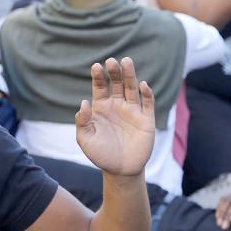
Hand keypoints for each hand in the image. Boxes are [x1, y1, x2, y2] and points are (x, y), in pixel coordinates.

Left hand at [76, 58, 154, 176]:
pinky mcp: (146, 120)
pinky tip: (142, 85)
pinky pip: (148, 103)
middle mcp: (117, 105)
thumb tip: (84, 102)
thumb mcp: (85, 139)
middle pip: (117, 83)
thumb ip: (83, 121)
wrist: (120, 170)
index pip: (100, 86)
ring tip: (126, 62)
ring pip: (132, 88)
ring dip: (130, 75)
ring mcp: (132, 111)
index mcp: (101, 107)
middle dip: (114, 72)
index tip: (96, 66)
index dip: (98, 76)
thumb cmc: (100, 154)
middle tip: (112, 61)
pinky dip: (146, 93)